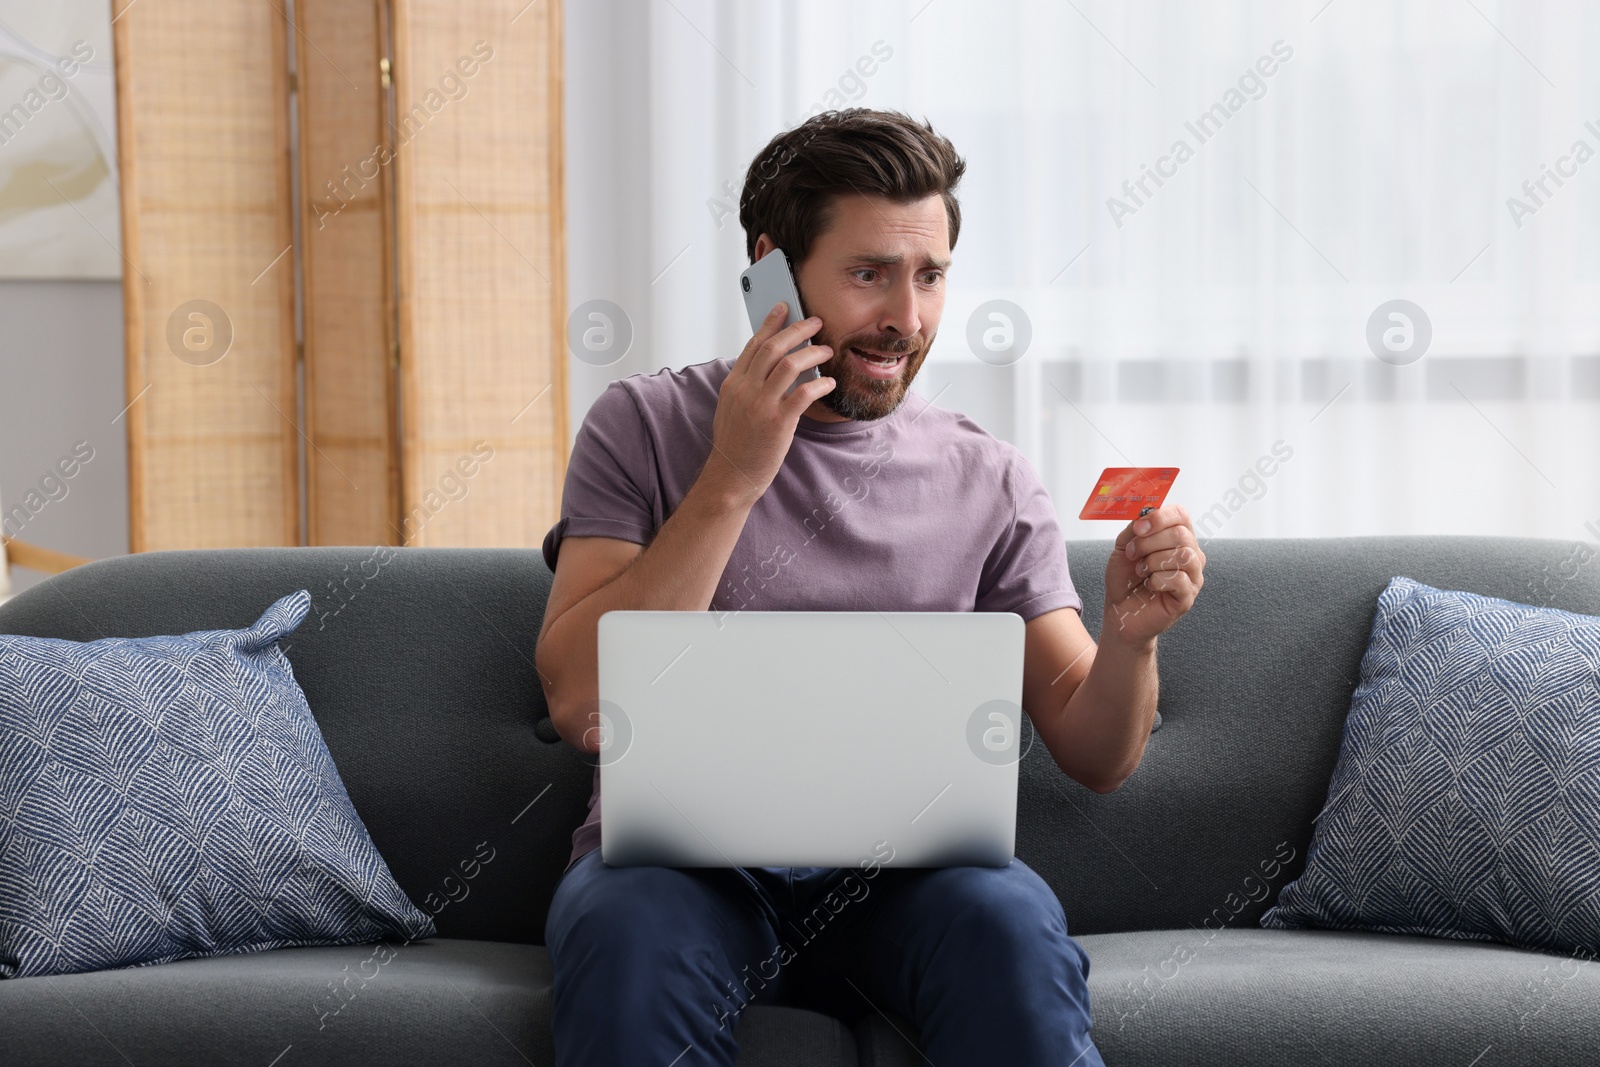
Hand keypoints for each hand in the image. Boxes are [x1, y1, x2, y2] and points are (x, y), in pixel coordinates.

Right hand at [701, 302, 836, 505]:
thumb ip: (747, 385)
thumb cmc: (735, 445)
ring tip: (827, 351)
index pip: (754, 344)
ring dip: (813, 353)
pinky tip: (829, 382)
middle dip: (797, 330)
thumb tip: (769, 366)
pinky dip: (820, 383)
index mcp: (733, 384)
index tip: (785, 308)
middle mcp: (745, 390)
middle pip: (773, 348)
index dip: (771, 323)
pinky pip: (804, 393)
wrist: (731, 477)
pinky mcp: (778, 423)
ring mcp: (761, 406)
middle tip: (815, 322)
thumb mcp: (732, 408)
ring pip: (789, 365)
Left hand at [1103, 504, 1204, 646]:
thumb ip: (1135, 528)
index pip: (1181, 514)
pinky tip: (1149, 585)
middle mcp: (1191, 553)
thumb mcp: (1124, 546)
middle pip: (1181, 534)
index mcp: (1177, 537)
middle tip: (1132, 553)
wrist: (1119, 610)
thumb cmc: (1125, 578)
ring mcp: (1193, 576)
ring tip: (1140, 571)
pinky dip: (1157, 580)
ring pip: (1184, 556)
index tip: (1138, 528)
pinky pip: (1179, 579)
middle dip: (1149, 542)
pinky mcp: (1188, 597)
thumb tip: (1145, 513)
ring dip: (1153, 561)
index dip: (1160, 517)